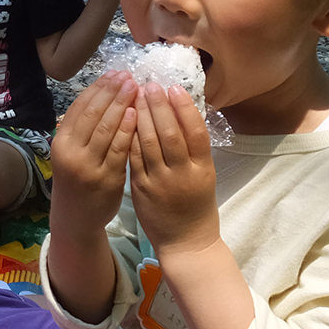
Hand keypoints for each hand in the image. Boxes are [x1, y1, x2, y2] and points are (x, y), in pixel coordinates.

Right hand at [50, 71, 138, 230]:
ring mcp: (88, 166)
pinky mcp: (106, 179)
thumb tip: (103, 91)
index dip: (98, 88)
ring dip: (121, 104)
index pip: (80, 107)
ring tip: (135, 87)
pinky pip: (119, 149)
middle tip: (128, 75)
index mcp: (61, 141)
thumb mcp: (70, 152)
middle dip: (111, 91)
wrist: (75, 218)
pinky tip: (136, 114)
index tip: (114, 73)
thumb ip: (83, 128)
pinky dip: (127, 130)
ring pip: (106, 128)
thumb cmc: (76, 179)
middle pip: (93, 114)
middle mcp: (71, 152)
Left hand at [128, 83, 219, 255]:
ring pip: (149, 143)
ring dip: (140, 116)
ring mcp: (161, 182)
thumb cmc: (197, 205)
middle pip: (170, 133)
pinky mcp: (142, 189)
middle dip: (158, 106)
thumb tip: (181, 112)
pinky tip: (124, 119)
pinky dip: (129, 137)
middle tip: (149, 84)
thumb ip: (193, 149)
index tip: (173, 88)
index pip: (196, 132)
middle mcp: (183, 174)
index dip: (184, 108)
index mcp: (204, 169)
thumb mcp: (204, 175)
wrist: (186, 243)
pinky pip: (134, 158)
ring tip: (134, 96)